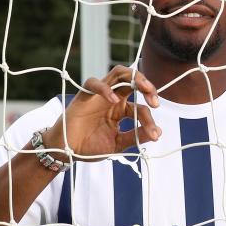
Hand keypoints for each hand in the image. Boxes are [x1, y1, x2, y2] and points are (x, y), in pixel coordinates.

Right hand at [44, 65, 160, 159]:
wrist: (67, 152)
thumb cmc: (90, 146)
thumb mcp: (117, 144)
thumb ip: (135, 137)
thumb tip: (158, 133)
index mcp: (122, 110)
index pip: (140, 107)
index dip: (149, 119)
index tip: (155, 134)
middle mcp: (113, 99)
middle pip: (133, 81)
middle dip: (148, 87)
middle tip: (155, 102)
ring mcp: (99, 95)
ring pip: (118, 74)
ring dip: (134, 77)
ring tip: (145, 88)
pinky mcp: (84, 96)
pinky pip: (94, 83)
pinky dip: (105, 89)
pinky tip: (114, 100)